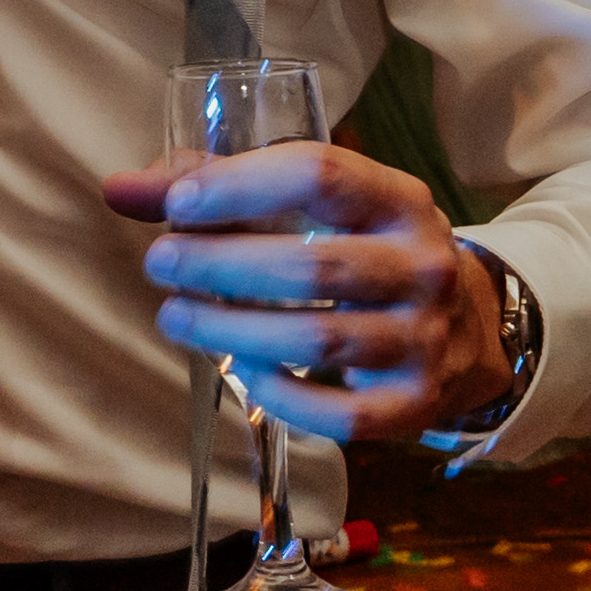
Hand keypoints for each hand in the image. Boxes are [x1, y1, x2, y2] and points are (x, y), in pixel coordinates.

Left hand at [108, 141, 517, 439]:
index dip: (240, 186)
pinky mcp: (415, 404)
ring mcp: (427, 340)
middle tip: (160, 264)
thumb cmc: (366, 250)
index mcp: (399, 200)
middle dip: (221, 266)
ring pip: (319, 341)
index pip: (320, 176)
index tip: (177, 203)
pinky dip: (282, 396)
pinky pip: (342, 415)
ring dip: (233, 330)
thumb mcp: (317, 207)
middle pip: (313, 267)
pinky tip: (240, 371)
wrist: (469, 330)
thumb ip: (223, 190)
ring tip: (176, 317)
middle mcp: (424, 266)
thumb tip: (120, 189)